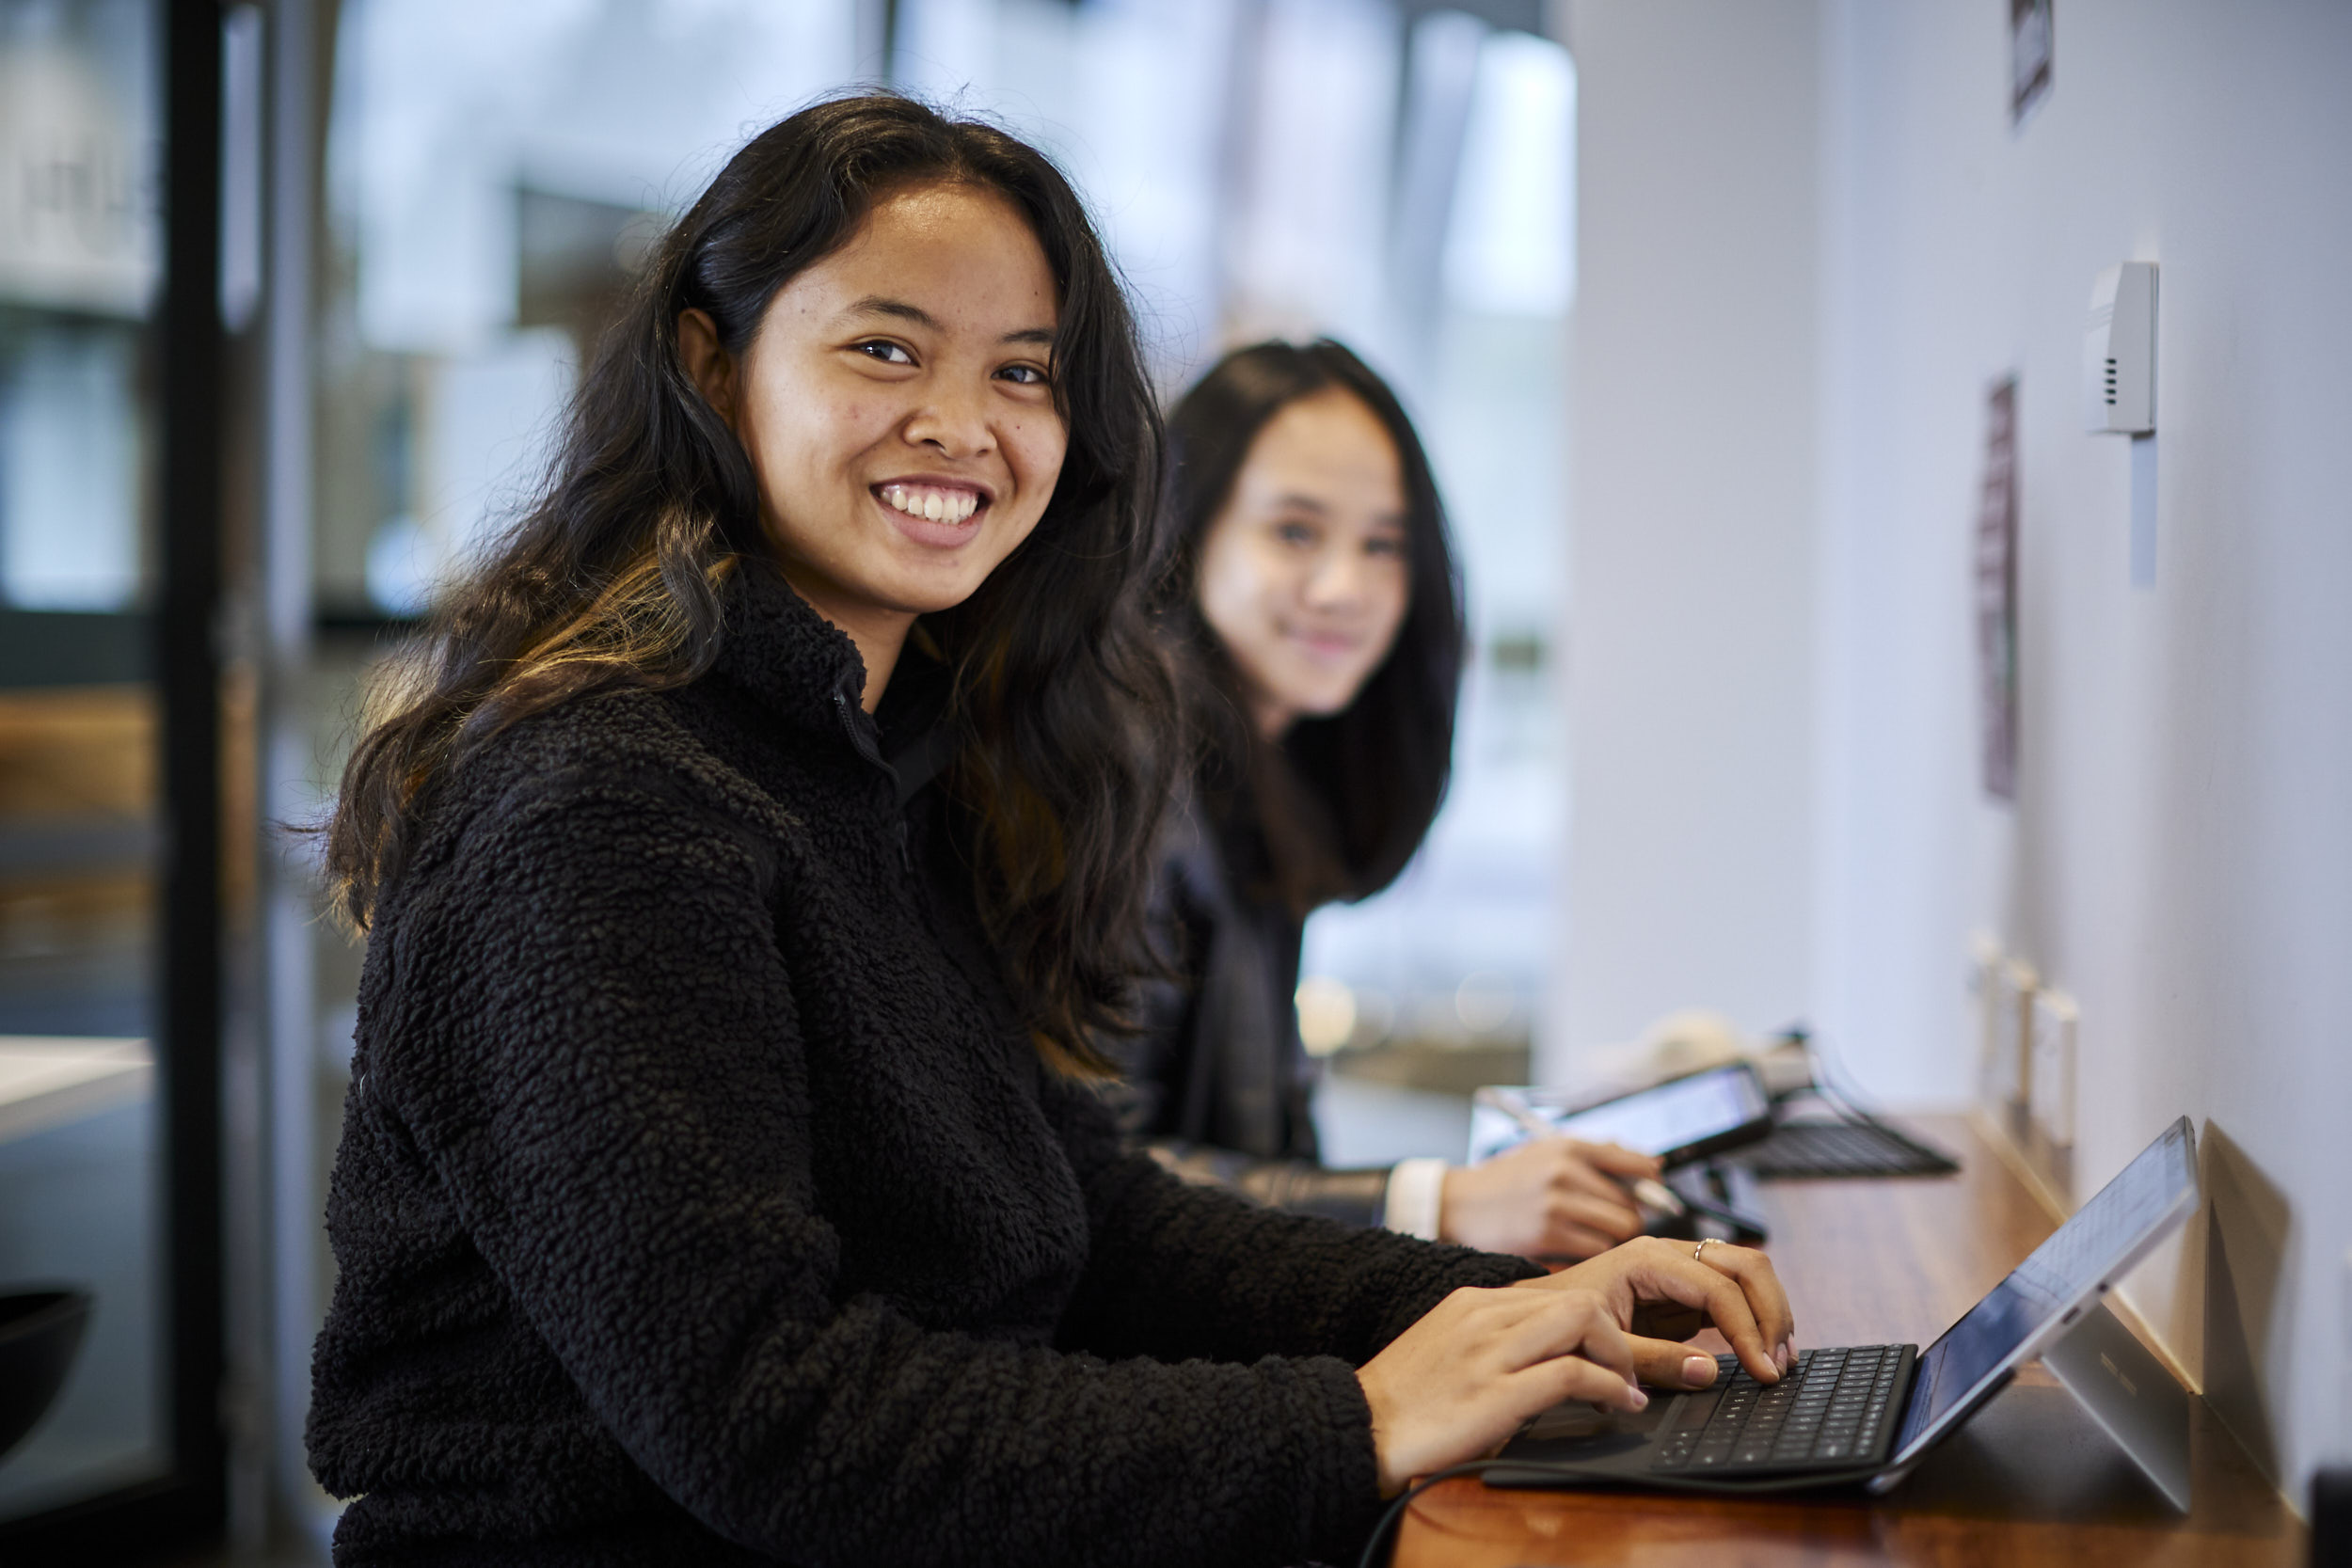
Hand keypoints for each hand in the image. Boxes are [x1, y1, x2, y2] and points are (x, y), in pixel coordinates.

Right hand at [1356, 1285, 1644, 1495]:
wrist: (1360, 1427)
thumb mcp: (1448, 1347)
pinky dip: (1610, 1388)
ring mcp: (1490, 1351)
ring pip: (1584, 1320)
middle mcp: (1484, 1315)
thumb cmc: (1404, 1400)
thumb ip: (1490, 1339)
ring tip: (1625, 1387)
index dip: (1595, 1324)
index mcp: (1473, 1301)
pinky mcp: (1496, 1393)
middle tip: (1624, 1372)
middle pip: (1579, 1299)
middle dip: (1615, 1336)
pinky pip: (1574, 1374)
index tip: (1606, 1355)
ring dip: (1620, 1356)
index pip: (1556, 1293)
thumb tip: (1542, 1353)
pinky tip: (1618, 1405)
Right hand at [1438, 1139, 1661, 1259]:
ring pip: (1617, 1233)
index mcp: (1569, 1148)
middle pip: (1631, 1208)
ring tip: (1590, 1237)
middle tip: (1611, 1223)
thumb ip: (1595, 1157)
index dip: (1651, 1182)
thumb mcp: (1547, 1153)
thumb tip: (1649, 1165)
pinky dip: (1591, 1255)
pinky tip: (1574, 1250)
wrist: (1458, 1203)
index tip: (1653, 1190)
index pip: (1633, 1163)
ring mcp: (1555, 1206)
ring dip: (1610, 1240)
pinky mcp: (1546, 1237)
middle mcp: (1565, 1172)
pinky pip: (1594, 1252)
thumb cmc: (1508, 1180)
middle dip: (1628, 1219)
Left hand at [1513, 1236, 1796, 1390]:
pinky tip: (1762, 1351)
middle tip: (1780, 1363)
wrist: (1536, 1311)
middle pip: (1746, 1265)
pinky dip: (1755, 1318)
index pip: (1719, 1288)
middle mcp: (1670, 1253)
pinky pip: (1734, 1292)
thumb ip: (1656, 1359)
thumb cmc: (1562, 1323)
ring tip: (1779, 1359)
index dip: (1748, 1330)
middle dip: (1772, 1313)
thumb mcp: (1604, 1346)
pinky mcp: (1685, 1288)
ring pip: (1748, 1273)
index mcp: (1648, 1259)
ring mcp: (1681, 1267)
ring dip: (1771, 1312)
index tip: (1764, 1371)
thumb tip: (1710, 1370)